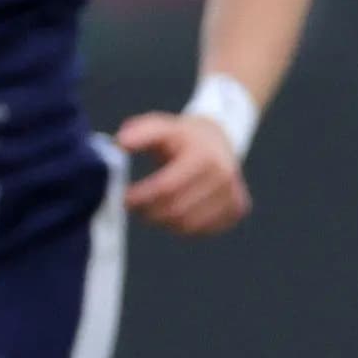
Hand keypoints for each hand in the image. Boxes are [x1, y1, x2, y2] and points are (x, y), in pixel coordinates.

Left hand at [117, 110, 252, 236]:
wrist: (218, 138)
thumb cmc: (182, 136)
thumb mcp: (161, 127)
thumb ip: (139, 134)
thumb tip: (120, 144)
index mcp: (204, 156)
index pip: (166, 187)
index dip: (141, 197)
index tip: (124, 198)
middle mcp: (224, 176)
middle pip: (177, 210)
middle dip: (149, 212)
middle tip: (134, 206)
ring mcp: (234, 194)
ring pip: (189, 225)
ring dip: (164, 221)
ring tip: (154, 207)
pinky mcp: (238, 209)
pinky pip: (203, 230)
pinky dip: (184, 225)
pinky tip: (177, 209)